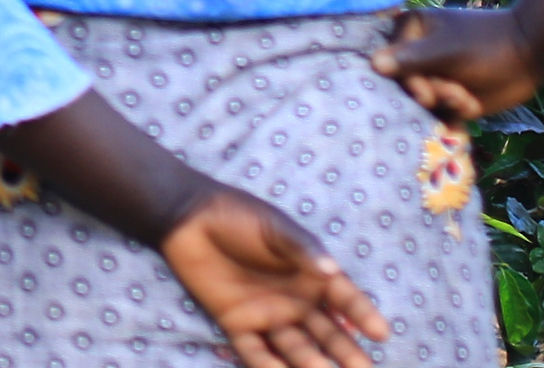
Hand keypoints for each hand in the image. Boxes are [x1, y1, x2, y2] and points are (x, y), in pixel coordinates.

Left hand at [157, 185, 387, 367]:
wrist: (188, 216)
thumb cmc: (237, 216)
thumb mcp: (274, 228)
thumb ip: (302, 249)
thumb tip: (332, 271)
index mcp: (312, 275)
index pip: (345, 299)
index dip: (362, 315)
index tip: (381, 333)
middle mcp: (296, 301)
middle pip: (327, 333)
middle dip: (345, 352)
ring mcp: (267, 314)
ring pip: (296, 348)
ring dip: (311, 364)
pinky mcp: (236, 322)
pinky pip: (255, 351)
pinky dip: (268, 365)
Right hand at [376, 4, 539, 121]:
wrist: (527, 57)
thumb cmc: (486, 43)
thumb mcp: (447, 50)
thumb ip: (411, 58)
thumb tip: (373, 64)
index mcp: (408, 33)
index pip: (389, 64)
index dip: (408, 82)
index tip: (426, 93)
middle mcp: (415, 56)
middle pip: (404, 86)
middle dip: (432, 95)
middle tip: (456, 93)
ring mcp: (432, 77)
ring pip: (422, 104)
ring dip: (446, 106)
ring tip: (467, 99)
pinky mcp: (449, 97)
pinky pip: (439, 114)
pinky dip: (453, 117)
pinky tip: (469, 109)